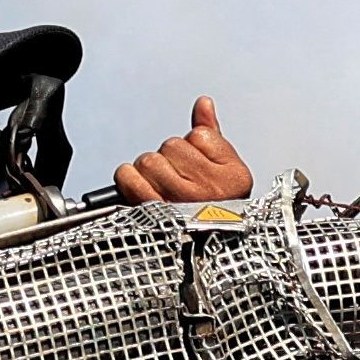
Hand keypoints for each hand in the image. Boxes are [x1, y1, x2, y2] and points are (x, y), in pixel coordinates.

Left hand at [114, 97, 252, 204]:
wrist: (202, 255)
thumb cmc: (213, 213)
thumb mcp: (223, 171)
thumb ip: (212, 133)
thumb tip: (204, 104)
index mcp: (232, 176)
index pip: (197, 135)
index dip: (192, 149)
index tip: (196, 170)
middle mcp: (208, 189)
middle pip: (171, 146)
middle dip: (169, 160)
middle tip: (176, 181)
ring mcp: (180, 201)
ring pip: (149, 160)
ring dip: (148, 171)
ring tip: (160, 188)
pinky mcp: (153, 213)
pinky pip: (129, 177)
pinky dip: (127, 179)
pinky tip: (140, 189)